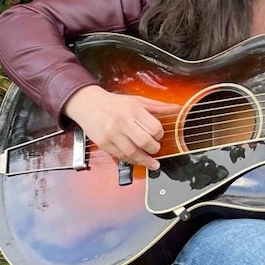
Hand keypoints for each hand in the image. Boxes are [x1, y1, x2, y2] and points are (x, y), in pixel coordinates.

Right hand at [64, 85, 178, 169]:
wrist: (88, 104)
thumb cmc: (115, 103)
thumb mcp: (137, 101)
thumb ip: (158, 106)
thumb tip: (176, 108)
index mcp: (133, 109)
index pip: (154, 128)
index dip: (159, 135)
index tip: (158, 136)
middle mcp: (122, 122)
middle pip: (144, 142)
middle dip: (154, 149)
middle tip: (155, 149)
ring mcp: (111, 134)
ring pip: (132, 153)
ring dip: (145, 160)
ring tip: (152, 163)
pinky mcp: (103, 143)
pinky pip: (121, 156)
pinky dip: (131, 160)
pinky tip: (138, 160)